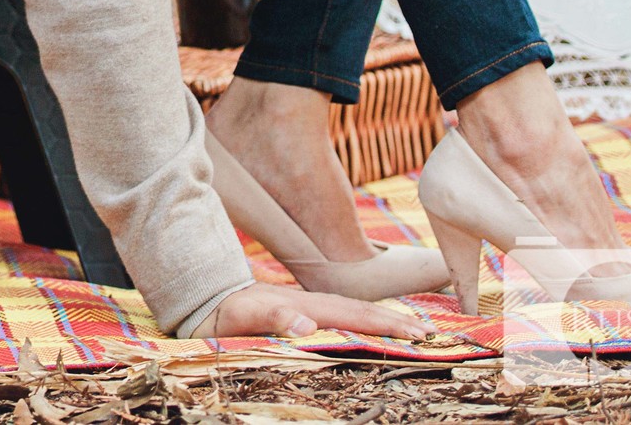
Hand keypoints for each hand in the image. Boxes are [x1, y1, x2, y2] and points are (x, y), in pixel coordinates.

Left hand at [196, 282, 432, 341]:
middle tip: (428, 333)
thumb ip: (272, 318)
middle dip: (395, 321)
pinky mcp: (299, 310)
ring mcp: (306, 305)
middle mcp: (311, 302)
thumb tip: (306, 323)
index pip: (354, 315)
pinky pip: (338, 316)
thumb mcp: (242, 317)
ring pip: (352, 311)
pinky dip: (360, 320)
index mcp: (306, 305)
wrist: (203, 296)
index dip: (387, 325)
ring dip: (382, 319)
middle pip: (361, 310)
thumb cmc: (222, 313)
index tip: (417, 334)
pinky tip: (367, 327)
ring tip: (409, 329)